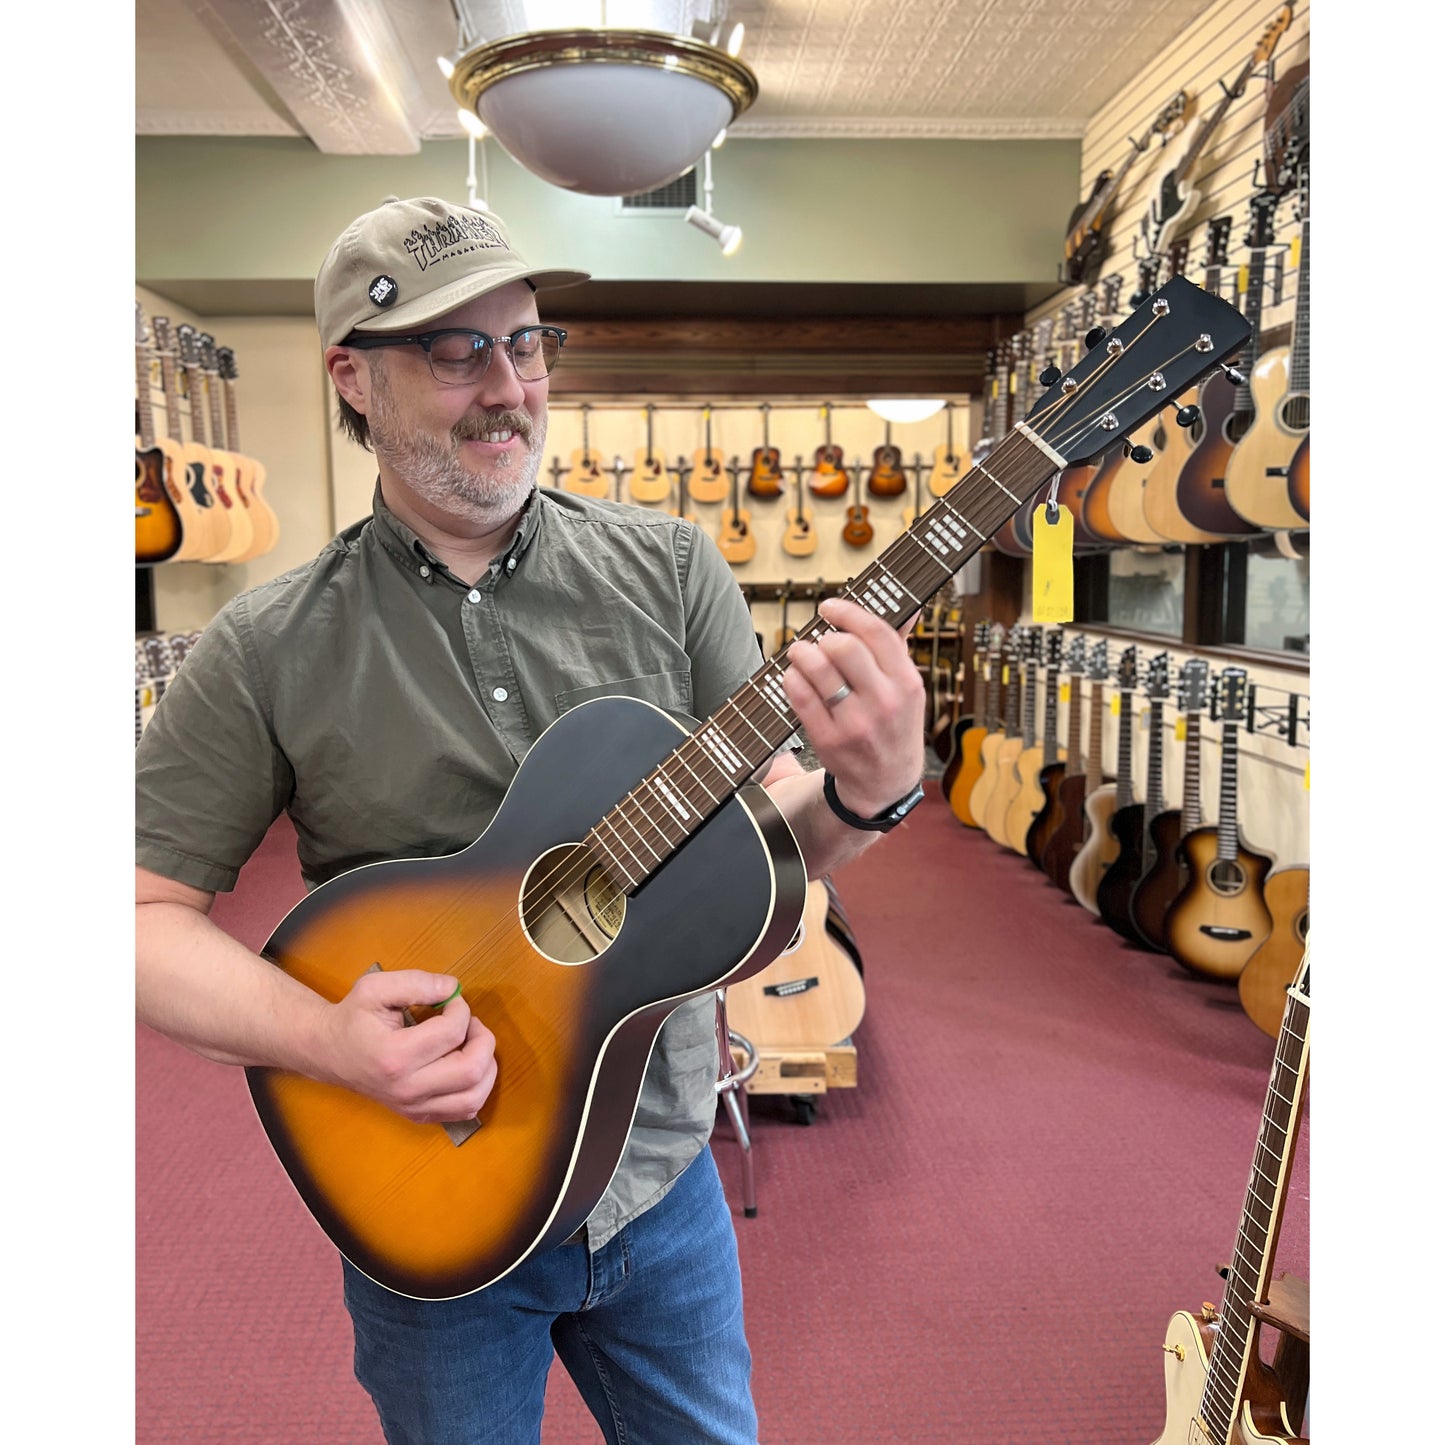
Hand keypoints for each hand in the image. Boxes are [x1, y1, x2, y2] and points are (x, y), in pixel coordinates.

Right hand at [317, 969, 497, 1124]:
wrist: (329, 1053)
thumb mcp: (375, 988)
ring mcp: (413, 1106)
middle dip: (483, 1039)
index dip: (461, 1009)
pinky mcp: (419, 1115)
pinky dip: (477, 1087)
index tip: (451, 1000)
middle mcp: (406, 1088)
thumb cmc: (353, 1017)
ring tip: (472, 1044)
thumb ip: (416, 983)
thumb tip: (453, 988)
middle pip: (471, 1070)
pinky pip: (464, 1110)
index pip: (451, 1033)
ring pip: (474, 1097)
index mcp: (394, 1055)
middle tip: (470, 1023)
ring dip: (486, 1066)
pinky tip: (465, 1064)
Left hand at [781, 597, 925, 816]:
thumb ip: (899, 646)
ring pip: (817, 669)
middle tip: (818, 641)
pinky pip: (800, 696)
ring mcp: (855, 723)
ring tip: (800, 653)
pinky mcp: (828, 740)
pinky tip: (795, 676)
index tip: (829, 607)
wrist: (886, 782)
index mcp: (907, 683)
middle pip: (843, 647)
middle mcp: (884, 703)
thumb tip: (909, 607)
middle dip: (824, 637)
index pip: (876, 633)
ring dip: (801, 653)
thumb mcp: (906, 688)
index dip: (848, 613)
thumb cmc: (893, 724)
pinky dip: (792, 679)